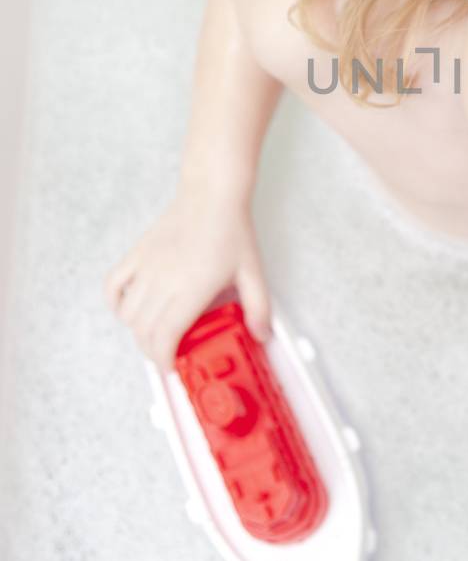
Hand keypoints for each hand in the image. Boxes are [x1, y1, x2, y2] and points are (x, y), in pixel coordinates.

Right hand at [102, 184, 272, 371]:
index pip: (164, 338)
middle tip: (167, 353)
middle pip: (143, 332)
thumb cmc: (231, 230)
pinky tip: (129, 308)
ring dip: (137, 330)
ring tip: (155, 332)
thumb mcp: (253, 272)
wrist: (213, 194)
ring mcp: (147, 267)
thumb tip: (262, 335)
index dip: (163, 359)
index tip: (172, 366)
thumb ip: (259, 307)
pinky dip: (115, 302)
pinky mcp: (137, 254)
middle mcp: (164, 281)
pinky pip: (112, 285)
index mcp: (192, 289)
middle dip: (152, 350)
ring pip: (127, 314)